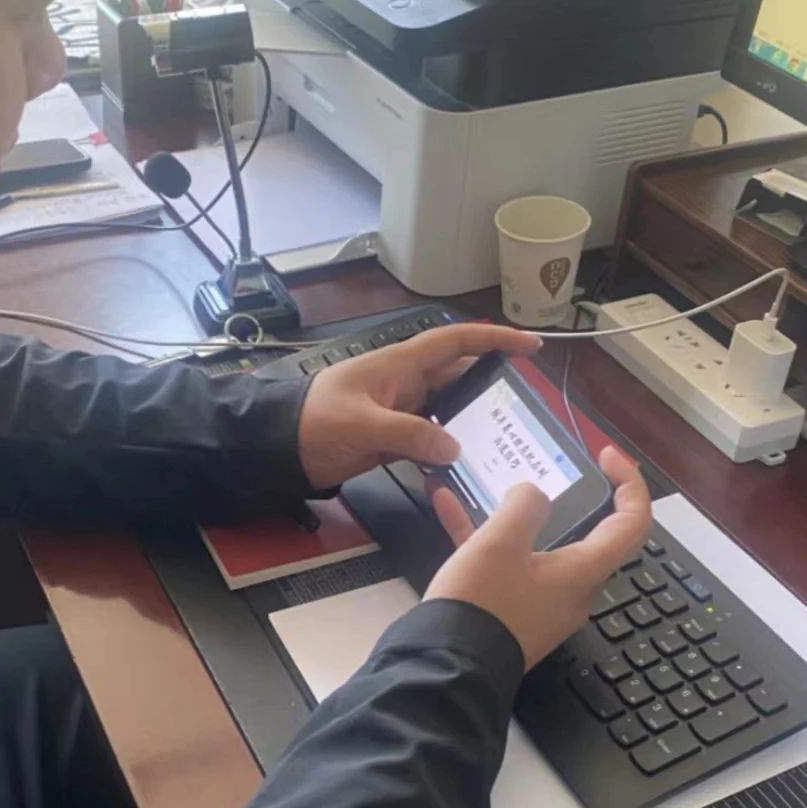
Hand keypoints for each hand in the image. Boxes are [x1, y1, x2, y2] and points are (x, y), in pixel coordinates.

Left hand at [297, 323, 539, 490]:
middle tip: (525, 406)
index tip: (530, 345)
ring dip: (472, 423)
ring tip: (505, 440)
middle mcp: (404, 384)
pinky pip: (430, 440)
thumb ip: (408, 433)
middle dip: (491, 385)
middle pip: (458, 377)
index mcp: (399, 364)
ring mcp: (399, 412)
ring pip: (447, 411)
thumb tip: (454, 446)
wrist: (276, 448)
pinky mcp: (392, 440)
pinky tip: (465, 468)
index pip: (455, 342)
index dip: (494, 340)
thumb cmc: (312, 421)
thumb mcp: (361, 423)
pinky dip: (447, 452)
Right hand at [425, 447, 651, 668]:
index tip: (607, 456)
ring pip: (538, 545)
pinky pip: (504, 562)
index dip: (629, 483)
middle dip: (567, 496)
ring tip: (489, 480)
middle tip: (546, 467)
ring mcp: (540, 601)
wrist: (446, 667)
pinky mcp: (510, 610)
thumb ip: (523, 506)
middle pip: (587, 534)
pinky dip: (483, 534)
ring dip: (514, 512)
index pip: (631, 523)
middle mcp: (571, 589)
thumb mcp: (500, 543)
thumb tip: (533, 495)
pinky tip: (448, 505)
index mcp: (583, 572)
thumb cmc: (481, 607)